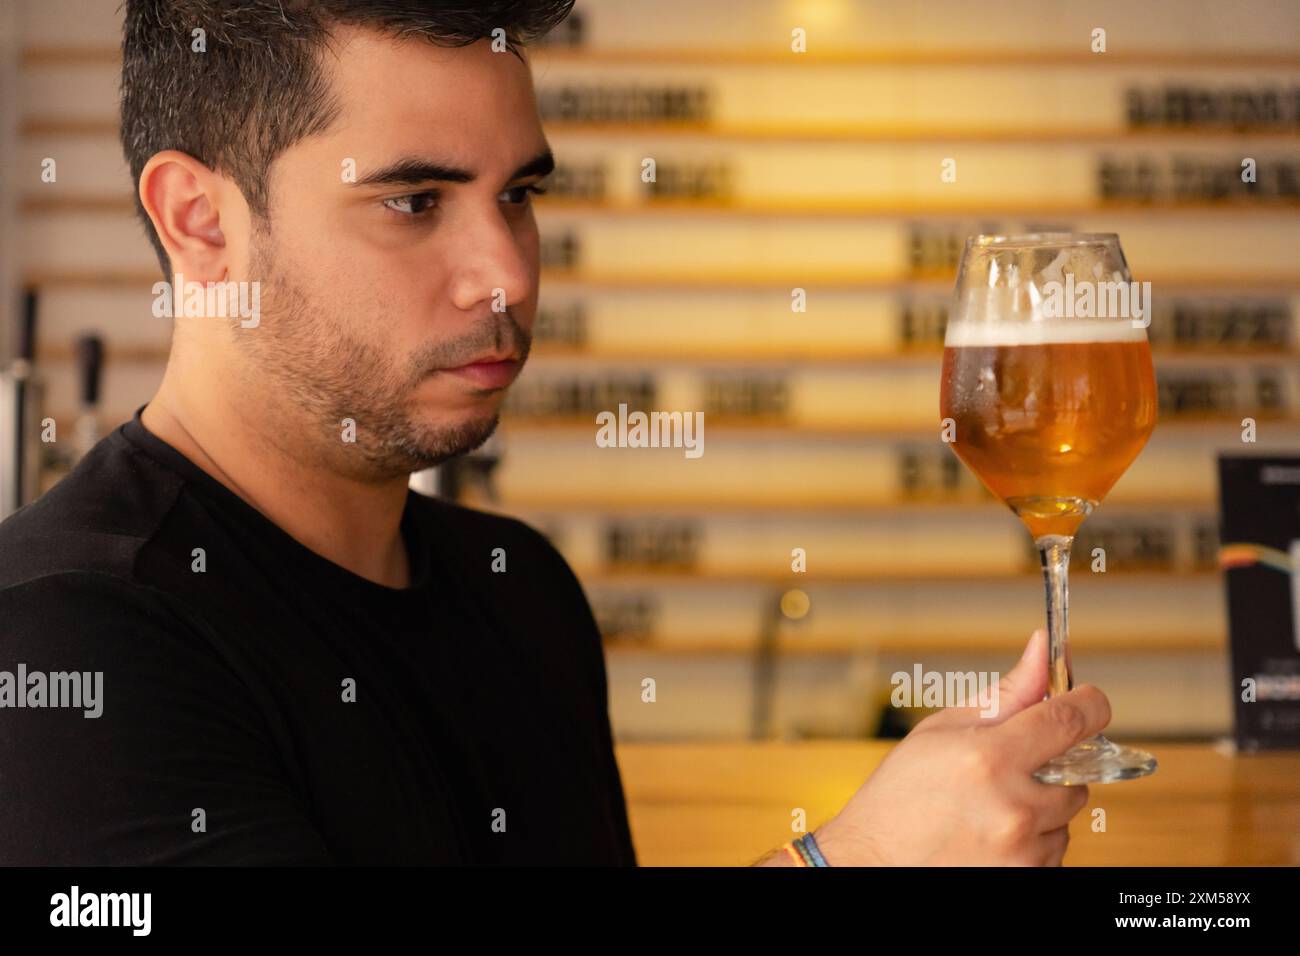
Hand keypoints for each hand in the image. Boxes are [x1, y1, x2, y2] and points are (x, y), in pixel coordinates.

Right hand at [812, 628, 1108, 865]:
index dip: (1089, 704)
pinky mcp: (1028, 877)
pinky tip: (991, 835)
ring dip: (1040, 806)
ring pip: (1066, 814)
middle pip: (1076, 774)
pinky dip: (1033, 839)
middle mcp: (1013, 805)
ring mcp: (1022, 849)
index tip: (1089, 701)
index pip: (1070, 719)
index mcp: (989, 757)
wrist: (874, 861)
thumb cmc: (900, 795)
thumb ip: (1005, 693)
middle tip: (1004, 771)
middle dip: (1049, 767)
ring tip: (989, 808)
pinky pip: (1055, 848)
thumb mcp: (942, 730)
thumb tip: (1042, 649)